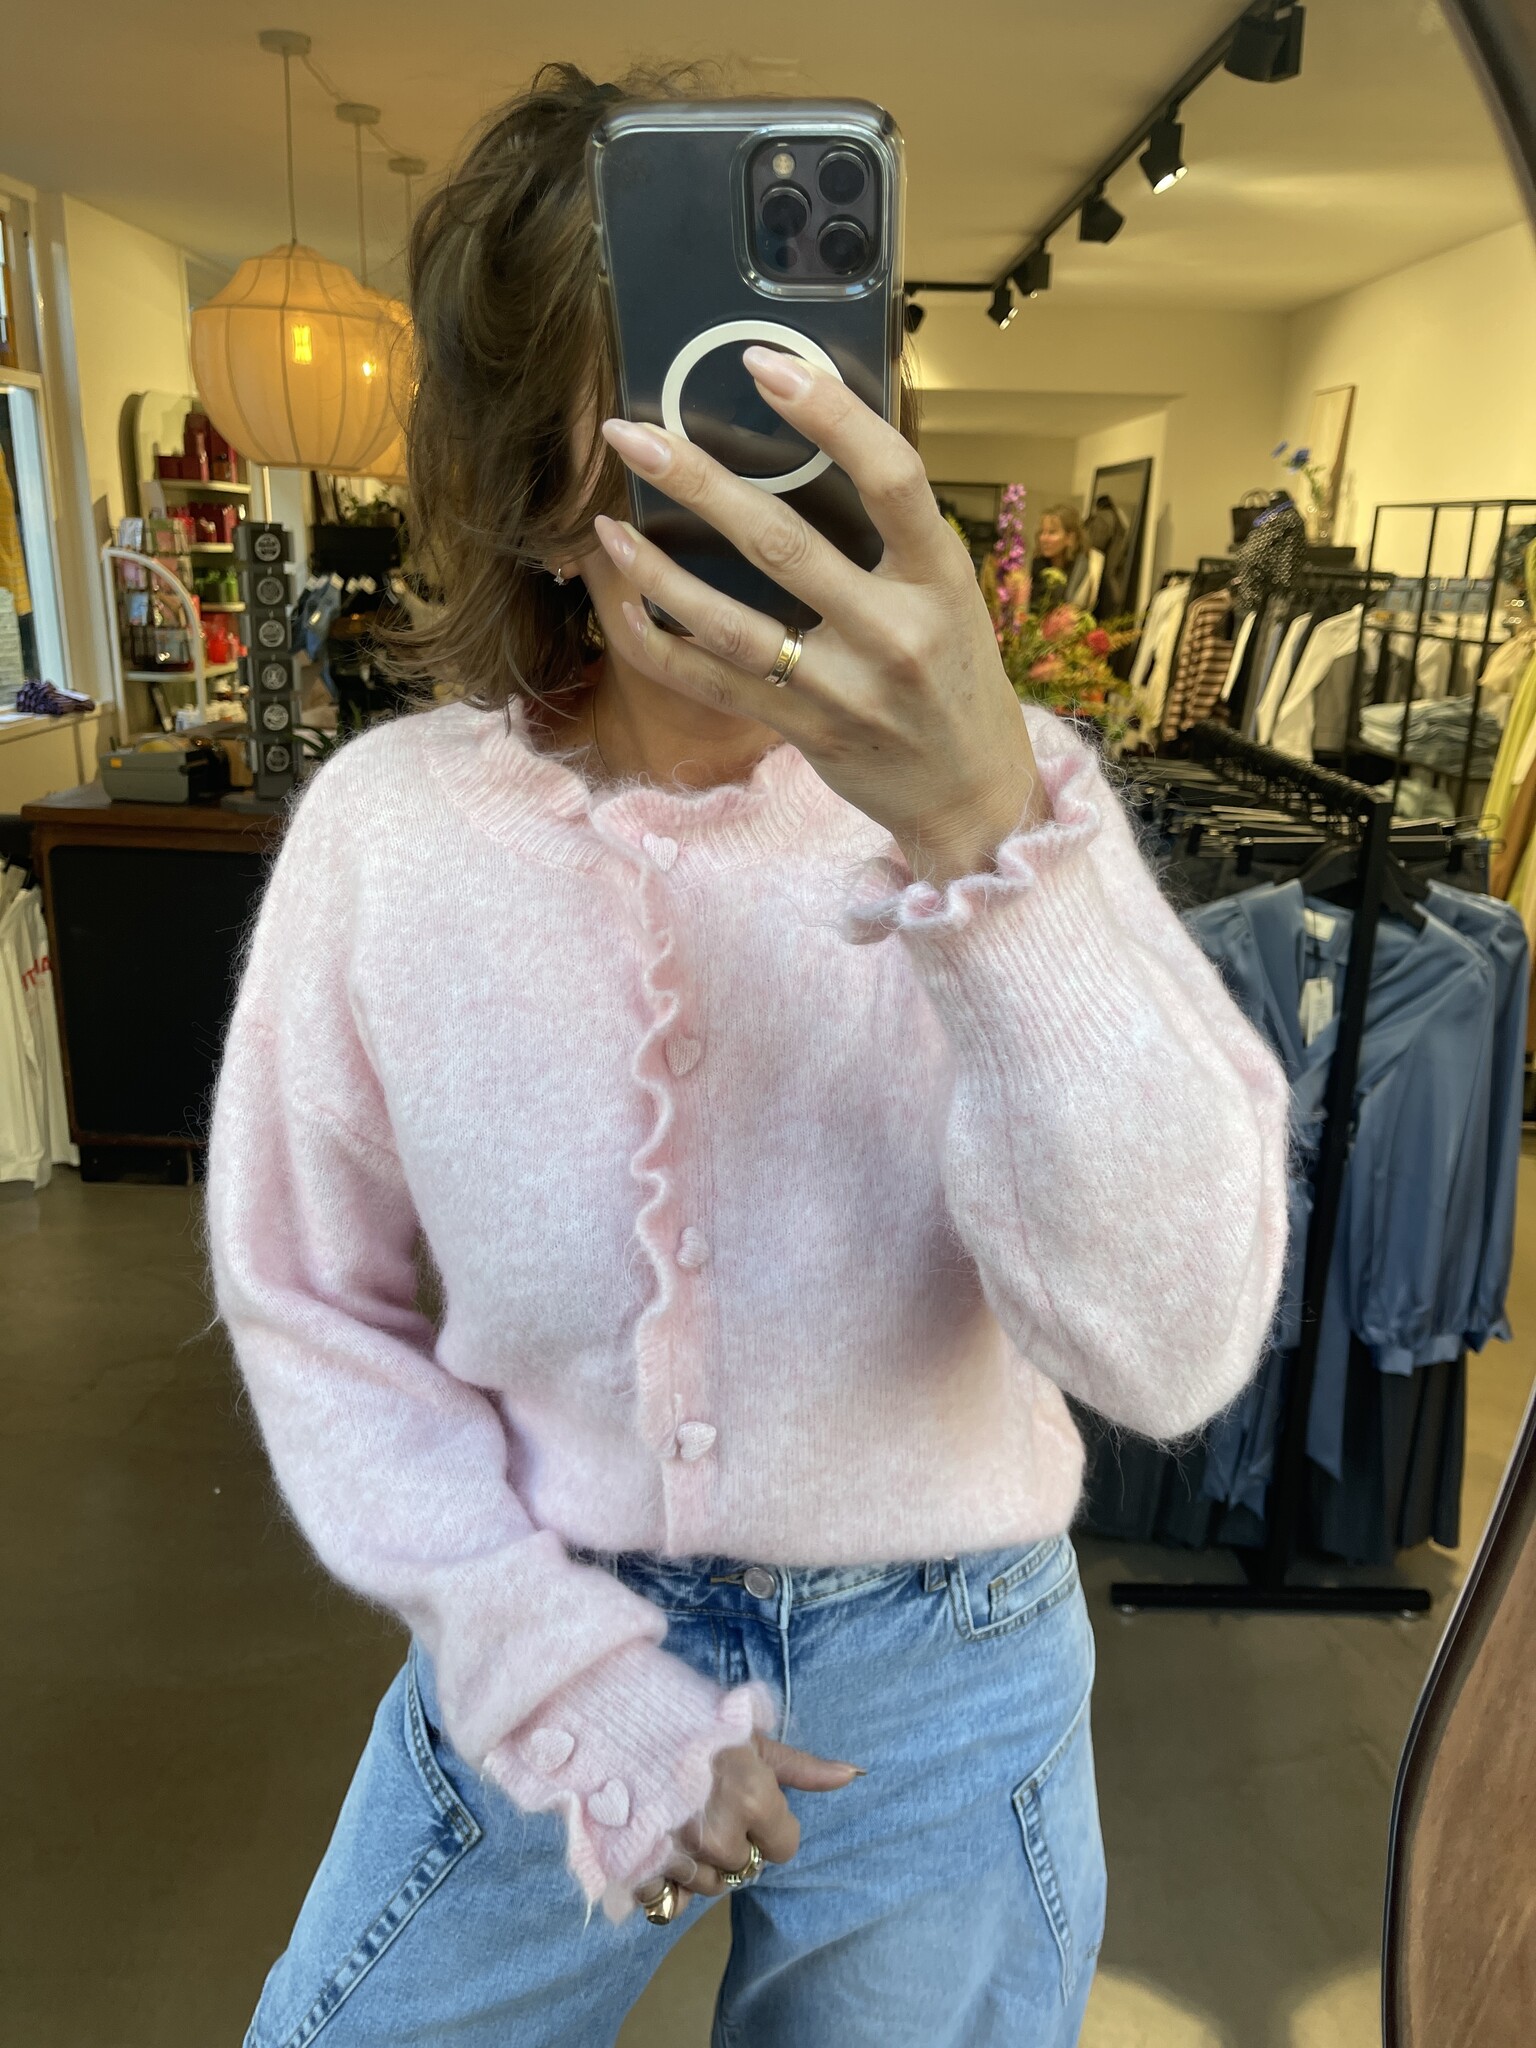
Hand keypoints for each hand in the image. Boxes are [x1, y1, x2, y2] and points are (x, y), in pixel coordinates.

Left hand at [595, 347, 1048, 885]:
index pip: (892, 477)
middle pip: (781, 542)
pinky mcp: (804, 732)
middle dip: (696, 480)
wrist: (972, 792)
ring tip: (606, 527)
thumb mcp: (948, 594)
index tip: (765, 364)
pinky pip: (714, 684)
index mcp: (940, 577)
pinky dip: (660, 643)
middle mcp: (894, 630)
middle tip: (632, 434)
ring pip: (731, 623)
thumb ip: (892, 535)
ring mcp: (844, 689)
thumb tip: (810, 441)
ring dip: (657, 571)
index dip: (830, 414)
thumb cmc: (954, 673)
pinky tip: (623, 606)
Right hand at [635, 1730, 860, 1913]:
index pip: (784, 1848)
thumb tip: (853, 1775)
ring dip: (700, 1863)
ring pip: (706, 1886)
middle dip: (733, 1842)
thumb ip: (801, 1767)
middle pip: (743, 1868)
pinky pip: (667, 1900)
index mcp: (751, 1798)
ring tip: (682, 1817)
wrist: (618, 1717)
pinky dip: (665, 1881)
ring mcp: (677, 1853)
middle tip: (710, 1802)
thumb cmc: (693, 1723)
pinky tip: (658, 1843)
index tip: (747, 1798)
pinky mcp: (639, 1867)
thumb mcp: (751, 1737)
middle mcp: (718, 1834)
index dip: (770, 1824)